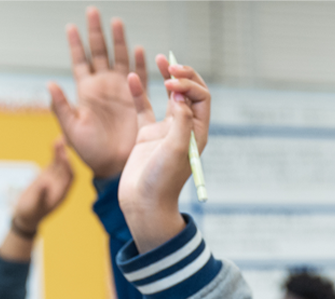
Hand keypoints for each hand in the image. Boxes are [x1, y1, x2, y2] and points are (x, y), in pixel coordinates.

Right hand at [12, 138, 75, 232]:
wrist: (26, 215)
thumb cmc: (31, 212)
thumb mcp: (35, 204)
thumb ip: (41, 194)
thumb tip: (45, 183)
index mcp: (62, 193)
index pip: (70, 178)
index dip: (68, 166)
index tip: (66, 156)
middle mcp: (61, 185)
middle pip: (66, 168)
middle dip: (65, 155)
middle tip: (64, 142)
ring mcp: (54, 179)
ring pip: (60, 163)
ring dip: (60, 151)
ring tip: (59, 138)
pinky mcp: (47, 175)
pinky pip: (53, 163)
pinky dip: (54, 153)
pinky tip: (54, 142)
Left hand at [47, 8, 146, 178]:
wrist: (113, 166)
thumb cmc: (90, 152)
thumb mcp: (71, 130)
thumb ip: (60, 107)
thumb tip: (49, 84)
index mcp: (86, 91)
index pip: (79, 61)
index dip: (75, 44)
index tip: (71, 26)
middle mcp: (103, 86)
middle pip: (100, 52)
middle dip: (97, 32)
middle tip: (94, 12)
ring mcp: (120, 90)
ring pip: (120, 58)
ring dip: (119, 41)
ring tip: (117, 22)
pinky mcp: (136, 99)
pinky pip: (140, 77)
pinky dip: (140, 63)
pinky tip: (140, 49)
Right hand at [118, 57, 209, 249]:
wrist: (143, 204)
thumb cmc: (162, 182)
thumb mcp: (175, 150)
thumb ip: (181, 122)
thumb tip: (181, 96)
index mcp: (197, 133)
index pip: (201, 98)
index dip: (188, 85)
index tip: (171, 85)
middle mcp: (184, 129)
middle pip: (189, 93)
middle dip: (183, 76)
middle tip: (170, 66)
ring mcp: (165, 131)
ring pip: (169, 96)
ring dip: (167, 76)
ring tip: (160, 59)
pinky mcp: (146, 134)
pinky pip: (144, 107)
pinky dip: (140, 92)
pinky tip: (133, 78)